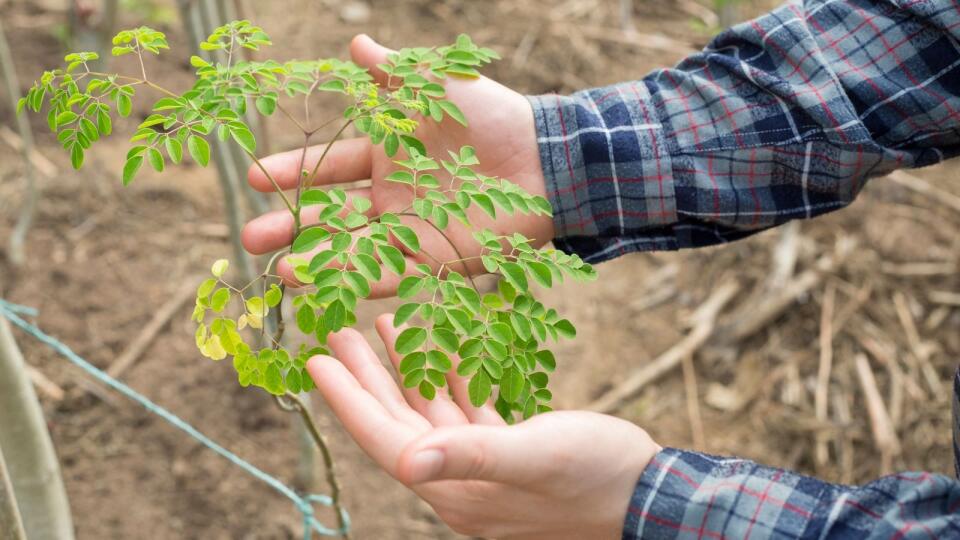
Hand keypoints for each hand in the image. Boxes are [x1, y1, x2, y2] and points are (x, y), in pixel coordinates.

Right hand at [241, 35, 552, 296]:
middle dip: (288, 226)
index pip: (328, 166)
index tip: (251, 177)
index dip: (290, 171)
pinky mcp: (435, 262)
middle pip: (330, 215)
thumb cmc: (493, 117)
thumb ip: (395, 75)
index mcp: (386, 156)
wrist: (544, 159)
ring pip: (352, 250)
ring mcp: (410, 232)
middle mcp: (391, 197)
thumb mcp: (437, 88)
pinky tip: (322, 286)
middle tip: (248, 238)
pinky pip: (389, 275)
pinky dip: (356, 281)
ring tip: (276, 272)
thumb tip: (354, 44)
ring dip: (315, 261)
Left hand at [307, 314, 659, 539]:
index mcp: (454, 487)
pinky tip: (441, 346)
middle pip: (398, 422)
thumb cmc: (596, 477)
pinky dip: (450, 377)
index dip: (347, 399)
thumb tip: (408, 462)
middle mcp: (460, 480)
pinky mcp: (510, 453)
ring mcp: (484, 468)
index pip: (384, 438)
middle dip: (366, 378)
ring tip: (382, 326)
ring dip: (405, 370)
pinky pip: (466, 411)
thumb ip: (472, 456)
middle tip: (336, 332)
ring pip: (430, 412)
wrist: (650, 496)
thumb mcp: (534, 458)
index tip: (315, 360)